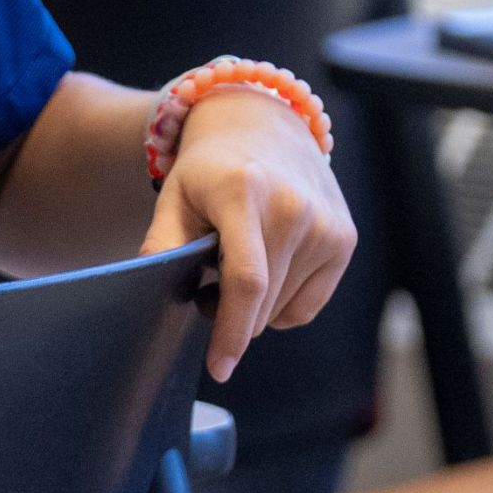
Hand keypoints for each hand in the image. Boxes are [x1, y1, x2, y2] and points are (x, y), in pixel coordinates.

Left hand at [144, 90, 355, 382]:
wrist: (264, 125)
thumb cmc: (210, 169)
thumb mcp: (174, 197)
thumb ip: (161, 245)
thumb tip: (148, 294)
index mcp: (245, 193)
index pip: (246, 281)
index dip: (230, 330)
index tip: (219, 367)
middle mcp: (294, 208)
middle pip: (262, 303)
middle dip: (229, 316)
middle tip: (206, 286)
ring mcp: (325, 225)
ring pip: (282, 310)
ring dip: (254, 308)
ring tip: (236, 266)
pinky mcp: (344, 238)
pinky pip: (307, 305)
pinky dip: (280, 304)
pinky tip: (267, 268)